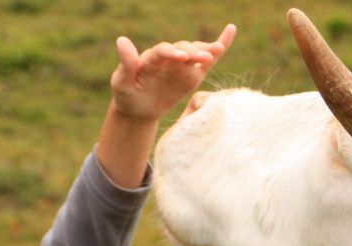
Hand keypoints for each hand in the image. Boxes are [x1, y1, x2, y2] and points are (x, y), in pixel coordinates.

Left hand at [109, 24, 236, 122]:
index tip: (181, 57)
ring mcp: (181, 65)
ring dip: (207, 50)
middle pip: (183, 50)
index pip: (163, 51)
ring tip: (217, 51)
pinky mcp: (192, 74)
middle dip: (193, 52)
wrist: (138, 109)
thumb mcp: (121, 83)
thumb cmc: (127, 96)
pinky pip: (207, 60)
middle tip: (204, 57)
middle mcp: (168, 57)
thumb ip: (126, 64)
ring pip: (196, 54)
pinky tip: (230, 31)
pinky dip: (220, 45)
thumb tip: (121, 40)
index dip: (172, 52)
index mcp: (151, 58)